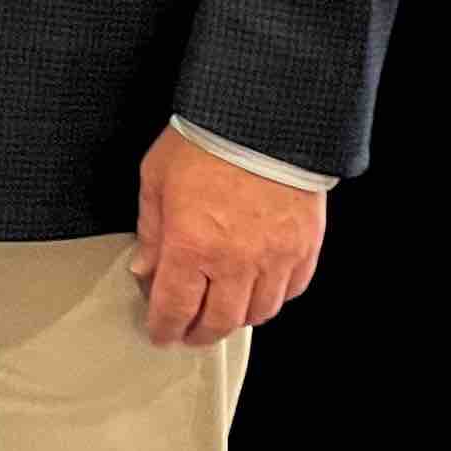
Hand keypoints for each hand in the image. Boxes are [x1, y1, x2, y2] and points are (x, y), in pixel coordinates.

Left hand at [131, 123, 323, 347]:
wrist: (262, 117)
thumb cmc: (206, 141)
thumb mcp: (157, 179)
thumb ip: (151, 230)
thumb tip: (146, 268)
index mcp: (191, 246)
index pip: (175, 308)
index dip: (165, 328)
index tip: (160, 333)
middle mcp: (235, 261)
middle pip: (219, 321)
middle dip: (200, 333)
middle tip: (190, 332)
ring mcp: (274, 257)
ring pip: (259, 313)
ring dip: (238, 318)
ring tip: (224, 311)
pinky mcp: (304, 247)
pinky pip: (291, 290)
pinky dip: (274, 297)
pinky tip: (259, 289)